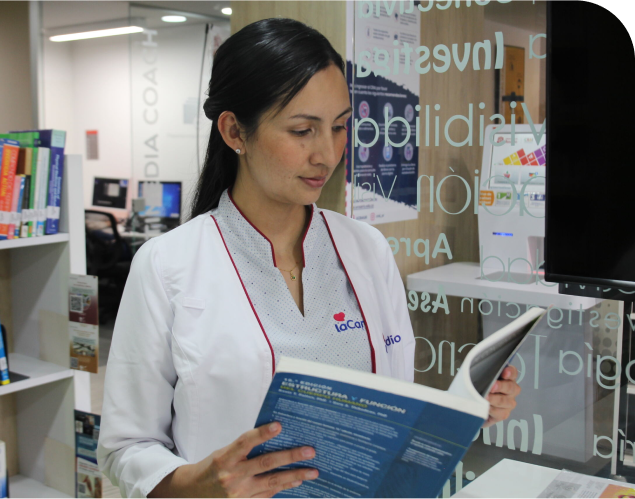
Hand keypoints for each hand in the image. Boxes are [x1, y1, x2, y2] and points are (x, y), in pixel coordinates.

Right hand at [148, 422, 317, 498]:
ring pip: (272, 483)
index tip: (279, 425)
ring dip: (295, 476)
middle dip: (290, 457)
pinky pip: (268, 495)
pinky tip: (297, 481)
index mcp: (224, 458)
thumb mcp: (223, 453)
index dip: (262, 434)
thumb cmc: (212, 468)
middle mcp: (232, 476)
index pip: (245, 442)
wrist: (192, 494)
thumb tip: (274, 435)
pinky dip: (284, 488)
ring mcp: (239, 493)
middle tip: (310, 451)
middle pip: (265, 464)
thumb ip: (244, 448)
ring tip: (313, 471)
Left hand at [483, 366, 520, 427]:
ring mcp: (509, 403)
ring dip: (494, 399)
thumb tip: (480, 371)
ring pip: (504, 401)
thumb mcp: (482, 379)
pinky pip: (499, 412)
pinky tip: (485, 407)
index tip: (504, 372)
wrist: (476, 405)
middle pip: (510, 387)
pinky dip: (491, 410)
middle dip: (500, 386)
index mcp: (508, 378)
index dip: (510, 372)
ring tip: (485, 397)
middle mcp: (511, 390)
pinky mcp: (503, 414)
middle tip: (492, 386)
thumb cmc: (481, 388)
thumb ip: (485, 374)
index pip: (513, 373)